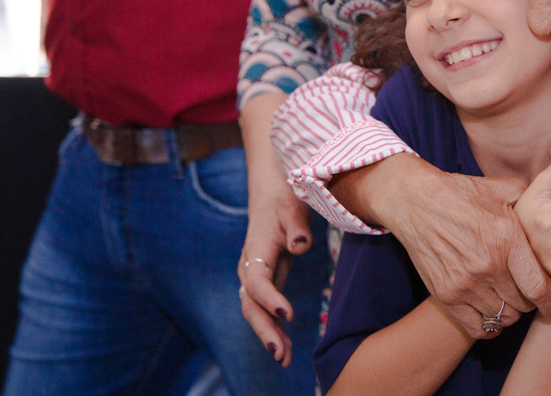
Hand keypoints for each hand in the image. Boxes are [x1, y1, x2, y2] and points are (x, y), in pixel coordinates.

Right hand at [238, 170, 315, 366]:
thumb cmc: (285, 197)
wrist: (271, 191)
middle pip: (250, 304)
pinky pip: (264, 308)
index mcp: (256, 248)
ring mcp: (254, 274)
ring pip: (254, 311)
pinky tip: (285, 347)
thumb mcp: (294, 206)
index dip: (270, 299)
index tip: (288, 314)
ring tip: (285, 358)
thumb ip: (298, 226)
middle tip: (281, 353)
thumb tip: (300, 247)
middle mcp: (249, 265)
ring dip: (267, 335)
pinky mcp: (264, 280)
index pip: (257, 281)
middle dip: (264, 330)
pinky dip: (273, 327)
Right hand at [383, 163, 550, 337]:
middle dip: (533, 302)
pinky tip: (492, 313)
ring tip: (511, 300)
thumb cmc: (460, 193)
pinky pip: (477, 327)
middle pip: (523, 305)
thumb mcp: (502, 190)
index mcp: (506, 240)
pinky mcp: (446, 295)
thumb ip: (532, 201)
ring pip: (503, 317)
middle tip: (532, 294)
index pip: (539, 287)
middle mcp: (487, 266)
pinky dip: (490, 326)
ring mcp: (464, 284)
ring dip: (512, 312)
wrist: (415, 201)